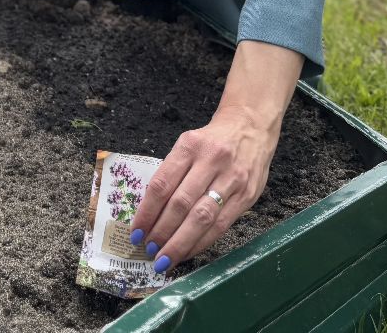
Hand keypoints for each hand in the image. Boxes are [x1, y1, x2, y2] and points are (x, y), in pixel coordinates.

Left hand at [126, 106, 280, 270]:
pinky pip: (221, 225)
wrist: (250, 126)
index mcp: (190, 146)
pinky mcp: (247, 195)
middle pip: (181, 204)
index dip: (147, 212)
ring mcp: (232, 179)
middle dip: (162, 232)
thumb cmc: (211, 141)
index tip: (136, 232)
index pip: (162, 184)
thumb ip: (172, 173)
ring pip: (202, 218)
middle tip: (149, 249)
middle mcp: (211, 161)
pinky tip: (188, 251)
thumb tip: (150, 213)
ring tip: (165, 258)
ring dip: (180, 243)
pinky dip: (202, 242)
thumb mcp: (187, 145)